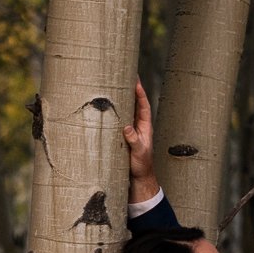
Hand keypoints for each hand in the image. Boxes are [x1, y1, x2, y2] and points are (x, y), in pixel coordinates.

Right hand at [124, 78, 157, 193]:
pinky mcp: (123, 136)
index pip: (143, 105)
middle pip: (135, 103)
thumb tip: (127, 127)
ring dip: (122, 98)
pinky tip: (108, 104)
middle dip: (130, 90)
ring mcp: (130, 130)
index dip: (140, 93)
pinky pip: (119, 119)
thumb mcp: (138, 152)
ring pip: (127, 110)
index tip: (135, 81)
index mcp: (145, 126)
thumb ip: (134, 140)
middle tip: (125, 75)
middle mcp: (138, 125)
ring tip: (115, 84)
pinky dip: (115, 111)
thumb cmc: (141, 165)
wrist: (138, 177)